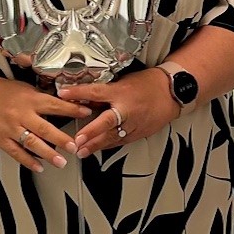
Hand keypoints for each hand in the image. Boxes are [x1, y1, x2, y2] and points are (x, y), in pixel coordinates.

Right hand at [0, 78, 90, 171]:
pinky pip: (16, 152)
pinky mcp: (2, 139)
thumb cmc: (3, 92)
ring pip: (31, 143)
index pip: (55, 105)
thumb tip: (66, 104)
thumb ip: (43, 98)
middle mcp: (21, 114)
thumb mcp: (26, 88)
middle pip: (44, 128)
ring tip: (61, 162)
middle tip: (74, 146)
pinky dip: (28, 161)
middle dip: (61, 139)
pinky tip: (39, 167)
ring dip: (48, 154)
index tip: (86, 113)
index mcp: (30, 99)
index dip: (72, 110)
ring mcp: (11, 128)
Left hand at [57, 68, 178, 156]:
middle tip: (77, 140)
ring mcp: (134, 123)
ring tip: (81, 152)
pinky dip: (108, 145)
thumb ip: (104, 93)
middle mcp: (127, 109)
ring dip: (95, 145)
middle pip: (106, 122)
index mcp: (121, 92)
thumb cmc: (148, 84)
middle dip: (91, 132)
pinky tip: (97, 150)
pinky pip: (121, 141)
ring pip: (113, 137)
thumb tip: (83, 99)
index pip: (96, 92)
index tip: (62, 94)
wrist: (172, 93)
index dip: (78, 92)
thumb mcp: (123, 82)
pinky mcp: (138, 133)